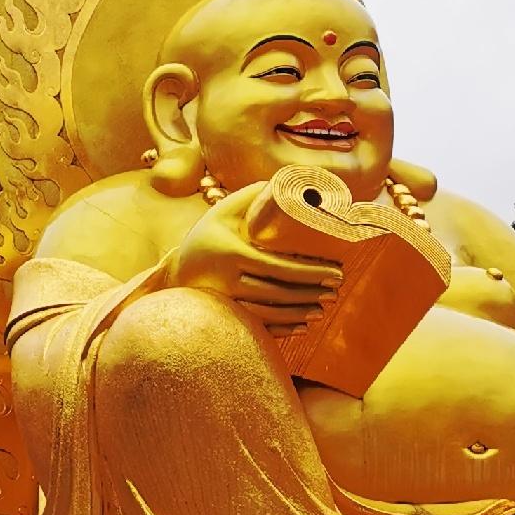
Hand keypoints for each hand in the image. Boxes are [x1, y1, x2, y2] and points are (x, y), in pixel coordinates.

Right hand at [160, 184, 342, 334]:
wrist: (177, 267)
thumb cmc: (207, 235)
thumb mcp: (222, 211)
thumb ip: (251, 195)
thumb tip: (285, 184)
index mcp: (231, 252)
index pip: (280, 266)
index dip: (311, 273)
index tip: (337, 273)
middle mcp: (225, 279)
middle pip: (277, 292)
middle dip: (310, 294)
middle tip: (336, 292)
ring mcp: (223, 301)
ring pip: (269, 313)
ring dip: (299, 313)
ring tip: (322, 310)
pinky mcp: (224, 316)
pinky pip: (256, 326)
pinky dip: (281, 330)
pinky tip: (302, 327)